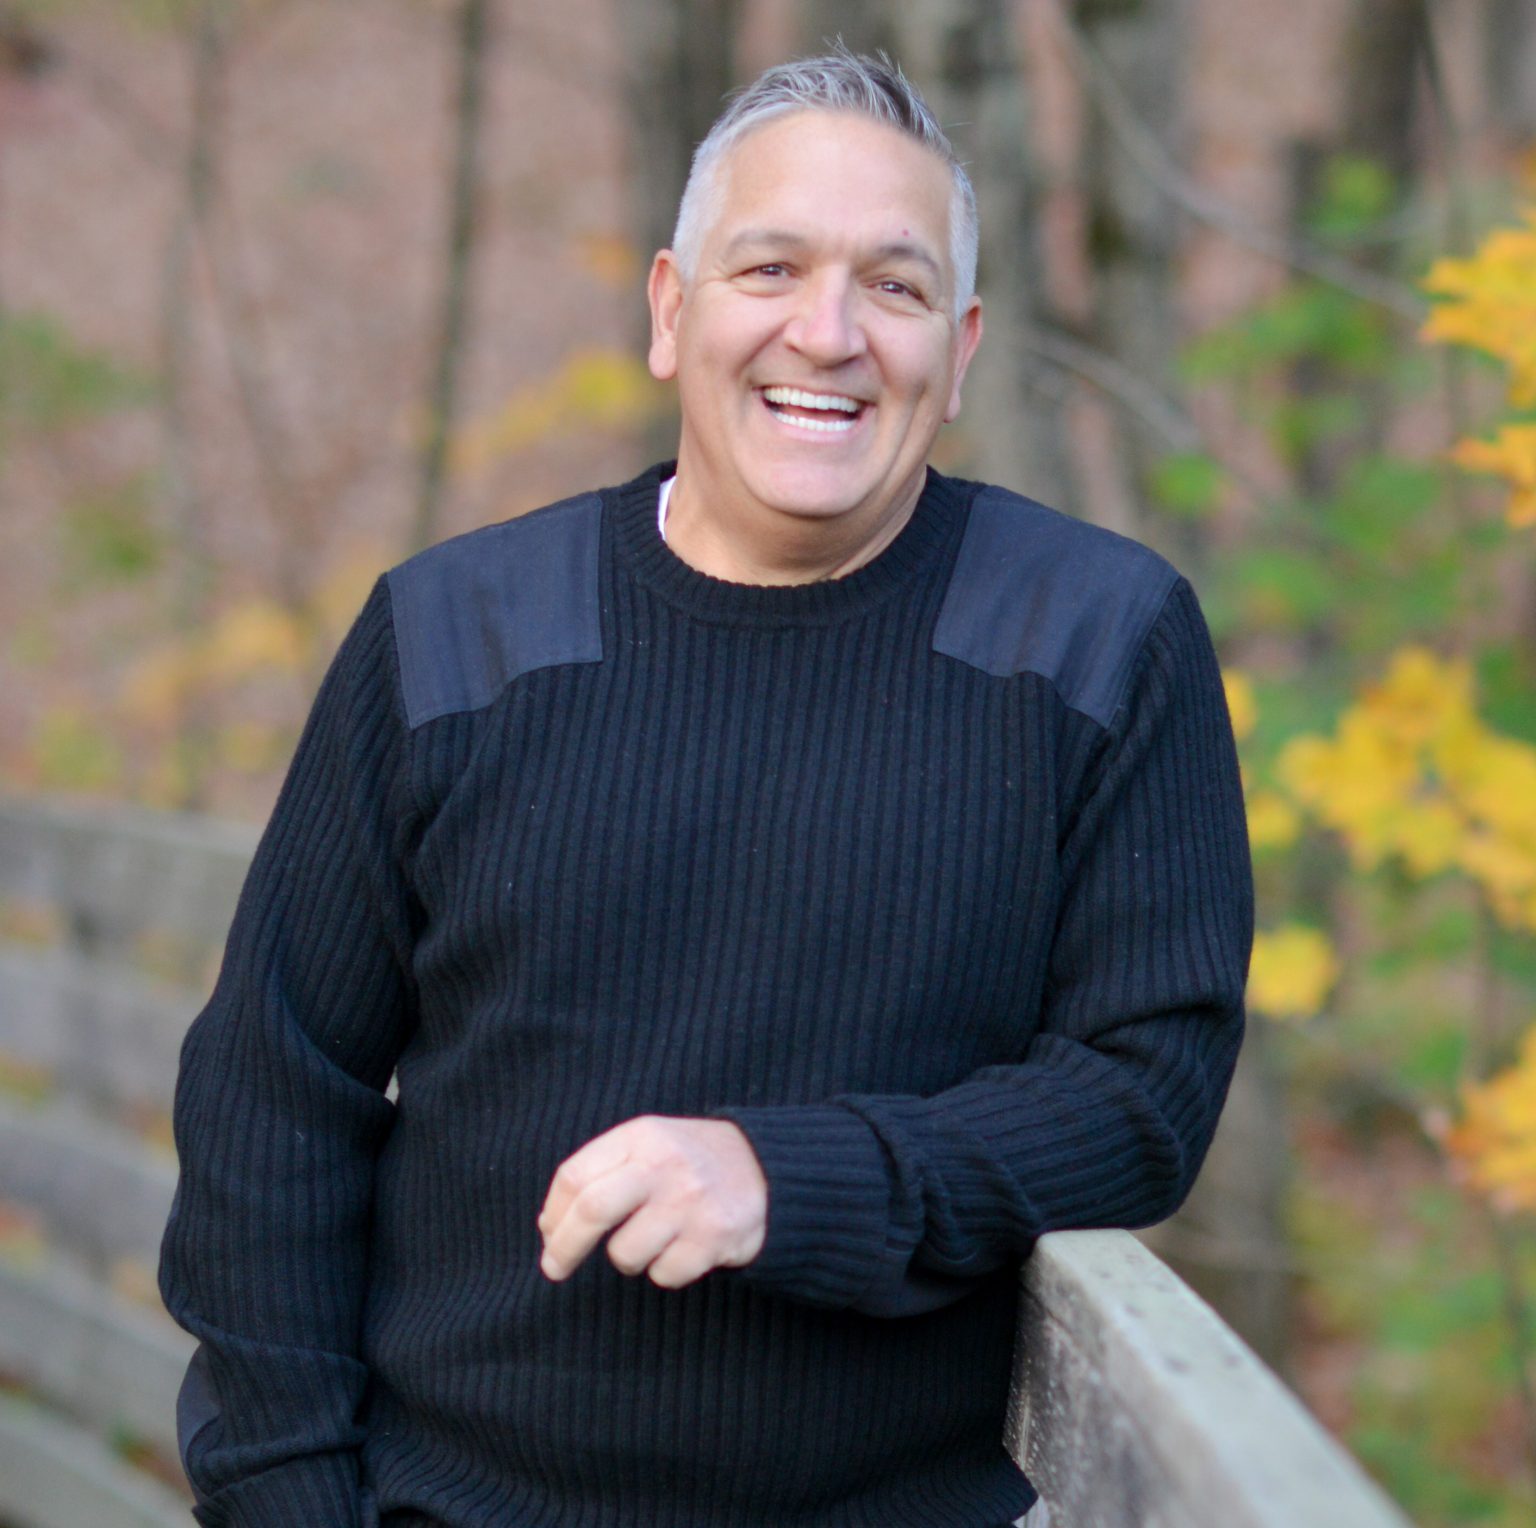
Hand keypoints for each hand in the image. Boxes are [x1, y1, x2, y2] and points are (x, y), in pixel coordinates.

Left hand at [537, 1115, 766, 1288]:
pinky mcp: (715, 1236)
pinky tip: (685, 1247)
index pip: (575, 1176)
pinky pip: (664, 1274)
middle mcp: (665, 1164)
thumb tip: (549, 1226)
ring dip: (629, 1258)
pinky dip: (666, 1270)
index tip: (549, 1236)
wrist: (768, 1169)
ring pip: (626, 1254)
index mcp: (641, 1136)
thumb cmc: (689, 1162)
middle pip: (592, 1210)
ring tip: (654, 1239)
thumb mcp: (648, 1145)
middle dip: (564, 1248)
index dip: (553, 1213)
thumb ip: (600, 1173)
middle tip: (555, 1268)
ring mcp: (691, 1200)